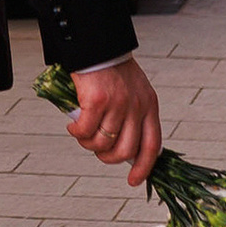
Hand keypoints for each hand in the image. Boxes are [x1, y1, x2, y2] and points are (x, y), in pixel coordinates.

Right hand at [66, 55, 163, 183]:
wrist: (99, 45)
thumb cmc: (114, 69)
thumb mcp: (135, 92)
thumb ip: (134, 116)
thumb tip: (123, 145)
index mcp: (150, 106)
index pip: (152, 146)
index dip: (143, 168)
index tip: (133, 181)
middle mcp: (137, 108)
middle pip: (125, 150)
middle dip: (108, 158)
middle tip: (97, 151)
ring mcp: (118, 105)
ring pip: (103, 143)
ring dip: (88, 144)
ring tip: (81, 135)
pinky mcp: (97, 101)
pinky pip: (85, 131)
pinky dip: (76, 133)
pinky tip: (72, 127)